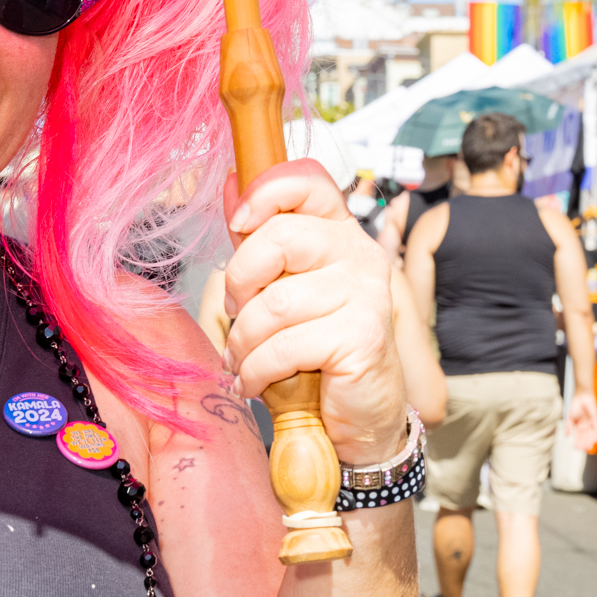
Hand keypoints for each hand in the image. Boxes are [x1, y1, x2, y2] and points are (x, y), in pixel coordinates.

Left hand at [221, 161, 405, 463]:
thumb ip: (259, 240)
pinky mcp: (362, 337)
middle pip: (280, 238)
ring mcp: (366, 294)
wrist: (360, 415)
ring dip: (243, 340)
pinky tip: (253, 382)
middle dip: (239, 282)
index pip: (309, 181)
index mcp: (339, 232)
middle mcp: (359, 254)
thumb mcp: (282, 289)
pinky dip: (255, 370)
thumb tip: (230, 183)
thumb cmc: (316, 350)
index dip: (266, 192)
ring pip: (275, 302)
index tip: (239, 223)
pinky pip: (285, 346)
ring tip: (241, 359)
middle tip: (234, 314)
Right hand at [566, 390, 596, 451]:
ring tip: (588, 446)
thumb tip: (566, 436)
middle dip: (584, 443)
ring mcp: (591, 423)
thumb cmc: (574, 405)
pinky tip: (595, 440)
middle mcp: (585, 426)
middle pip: (585, 437)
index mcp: (578, 426)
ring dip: (590, 441)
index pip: (578, 436)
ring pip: (591, 434)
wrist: (581, 396)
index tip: (576, 448)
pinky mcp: (596, 419)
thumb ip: (568, 426)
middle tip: (583, 449)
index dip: (577, 442)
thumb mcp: (569, 417)